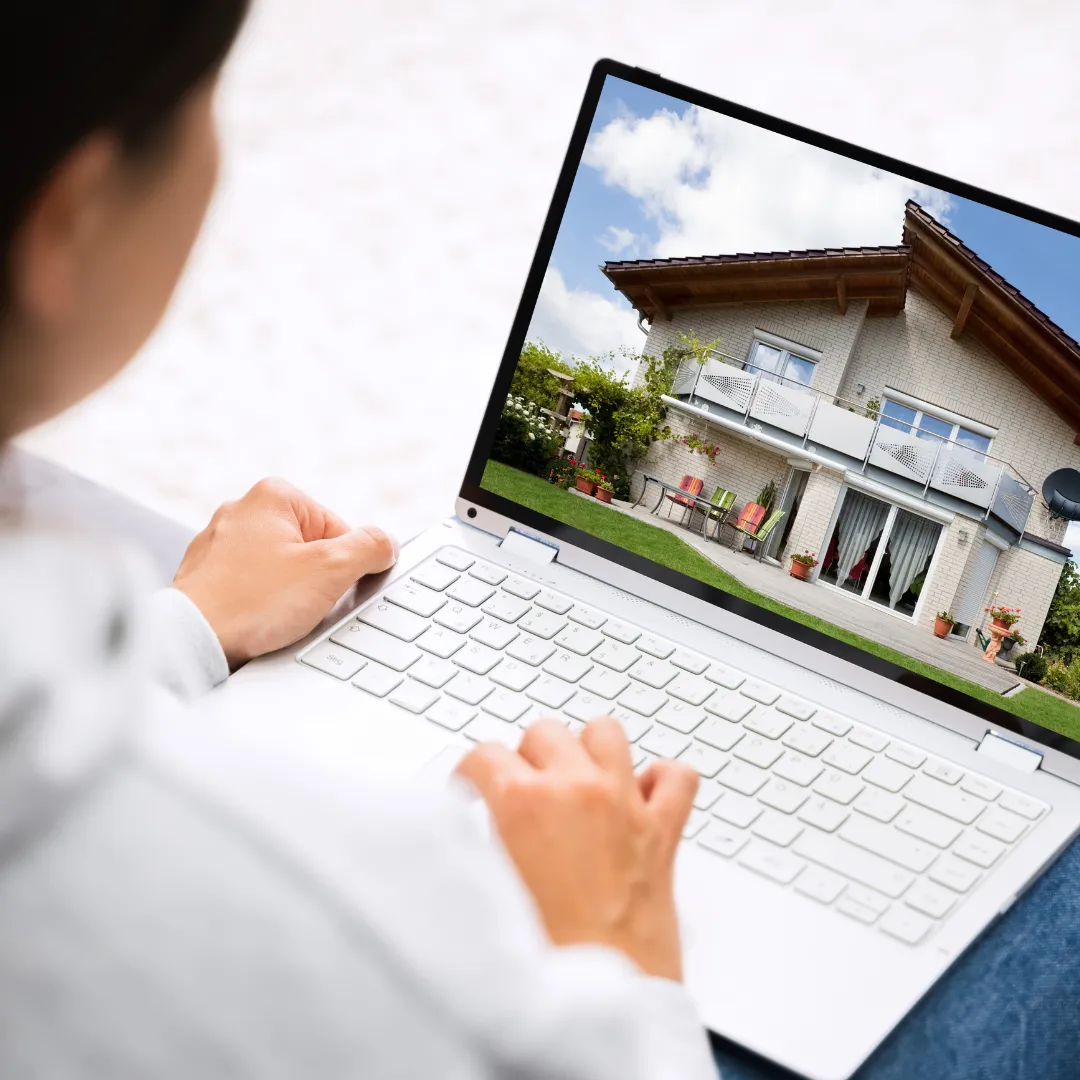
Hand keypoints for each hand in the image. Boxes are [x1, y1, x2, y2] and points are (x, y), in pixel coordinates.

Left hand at [172, 477, 397, 666]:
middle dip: (315, 580)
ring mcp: (220, 541)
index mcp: (274, 495)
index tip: (330, 589)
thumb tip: (386, 544)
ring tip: (274, 614)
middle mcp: (242, 509)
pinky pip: (253, 585)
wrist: (192, 640)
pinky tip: (256, 619)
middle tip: (301, 603)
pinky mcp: (207, 572)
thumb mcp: (330, 570)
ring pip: (282, 569)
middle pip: (312, 548)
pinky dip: (261, 603)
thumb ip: (371, 548)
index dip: (345, 567)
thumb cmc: (253, 602)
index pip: (340, 532)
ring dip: (289, 594)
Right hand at [457, 718, 696, 981]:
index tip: (471, 788)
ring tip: (575, 776)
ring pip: (606, 732)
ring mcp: (624, 803)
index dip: (470, 773)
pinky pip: (676, 775)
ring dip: (587, 749)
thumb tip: (488, 816)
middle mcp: (577, 791)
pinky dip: (659, 778)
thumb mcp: (494, 883)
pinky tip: (639, 794)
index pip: (484, 753)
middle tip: (520, 788)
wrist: (606, 999)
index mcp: (525, 802)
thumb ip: (490, 836)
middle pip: (545, 731)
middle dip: (526, 756)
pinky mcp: (663, 829)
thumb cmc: (548, 956)